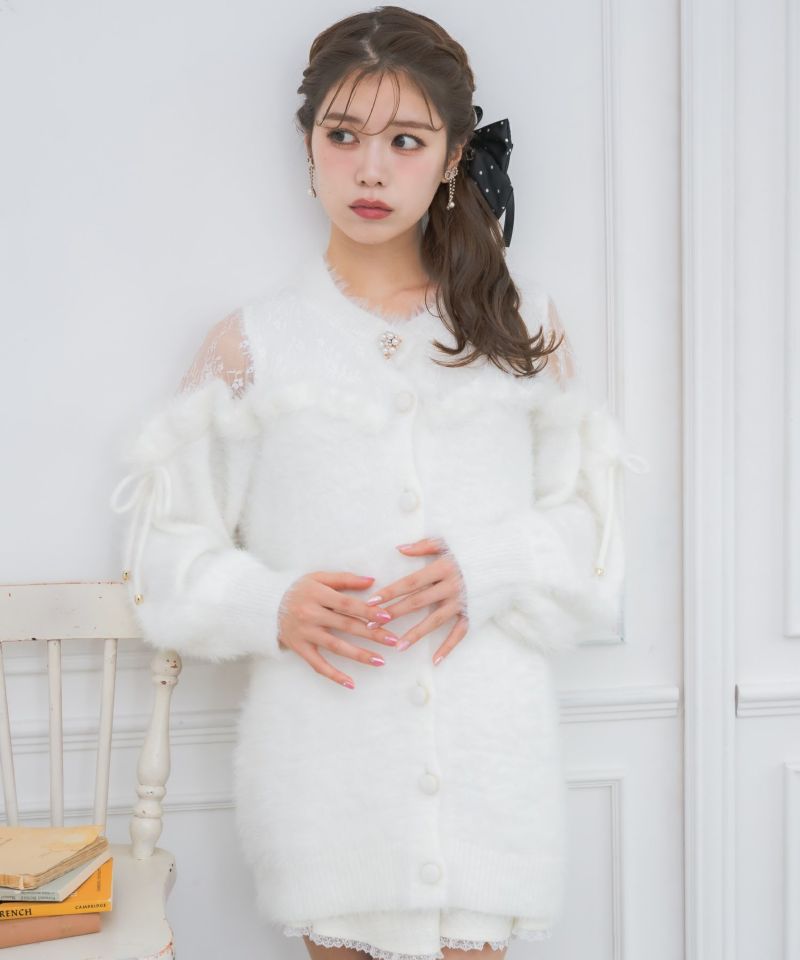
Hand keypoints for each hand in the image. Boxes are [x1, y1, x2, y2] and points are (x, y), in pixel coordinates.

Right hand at [277, 571, 400, 689]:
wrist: (266, 605)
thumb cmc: (298, 589)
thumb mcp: (318, 577)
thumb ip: (344, 579)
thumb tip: (371, 581)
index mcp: (317, 594)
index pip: (347, 604)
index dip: (367, 611)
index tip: (387, 617)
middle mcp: (310, 614)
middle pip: (346, 625)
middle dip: (372, 634)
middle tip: (393, 641)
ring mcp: (305, 633)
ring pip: (336, 647)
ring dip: (359, 655)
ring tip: (381, 661)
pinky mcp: (299, 648)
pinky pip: (318, 665)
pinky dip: (334, 675)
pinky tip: (351, 683)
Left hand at [367, 537, 468, 664]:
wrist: (510, 559)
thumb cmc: (477, 546)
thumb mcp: (450, 540)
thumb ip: (424, 545)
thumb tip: (400, 549)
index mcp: (444, 567)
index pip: (411, 582)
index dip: (391, 592)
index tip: (372, 601)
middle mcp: (452, 586)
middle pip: (418, 602)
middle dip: (394, 614)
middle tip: (373, 625)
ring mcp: (463, 602)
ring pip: (435, 621)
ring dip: (416, 634)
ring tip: (398, 646)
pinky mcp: (474, 613)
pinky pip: (460, 633)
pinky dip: (448, 647)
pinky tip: (434, 660)